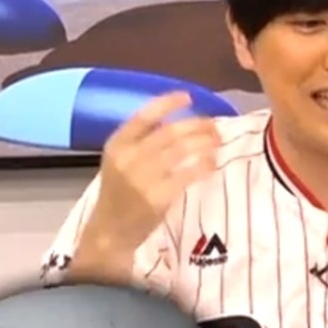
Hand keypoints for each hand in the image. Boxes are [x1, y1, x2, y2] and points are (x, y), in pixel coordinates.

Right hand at [81, 92, 220, 255]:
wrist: (110, 230)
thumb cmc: (119, 193)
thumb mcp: (119, 161)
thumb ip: (141, 142)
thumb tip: (179, 122)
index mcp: (117, 144)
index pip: (143, 116)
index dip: (167, 103)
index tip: (189, 96)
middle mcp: (128, 158)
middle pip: (170, 132)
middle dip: (197, 125)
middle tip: (214, 125)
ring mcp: (142, 178)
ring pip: (182, 150)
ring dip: (205, 142)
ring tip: (217, 141)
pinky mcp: (158, 197)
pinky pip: (189, 174)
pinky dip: (204, 165)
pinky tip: (212, 163)